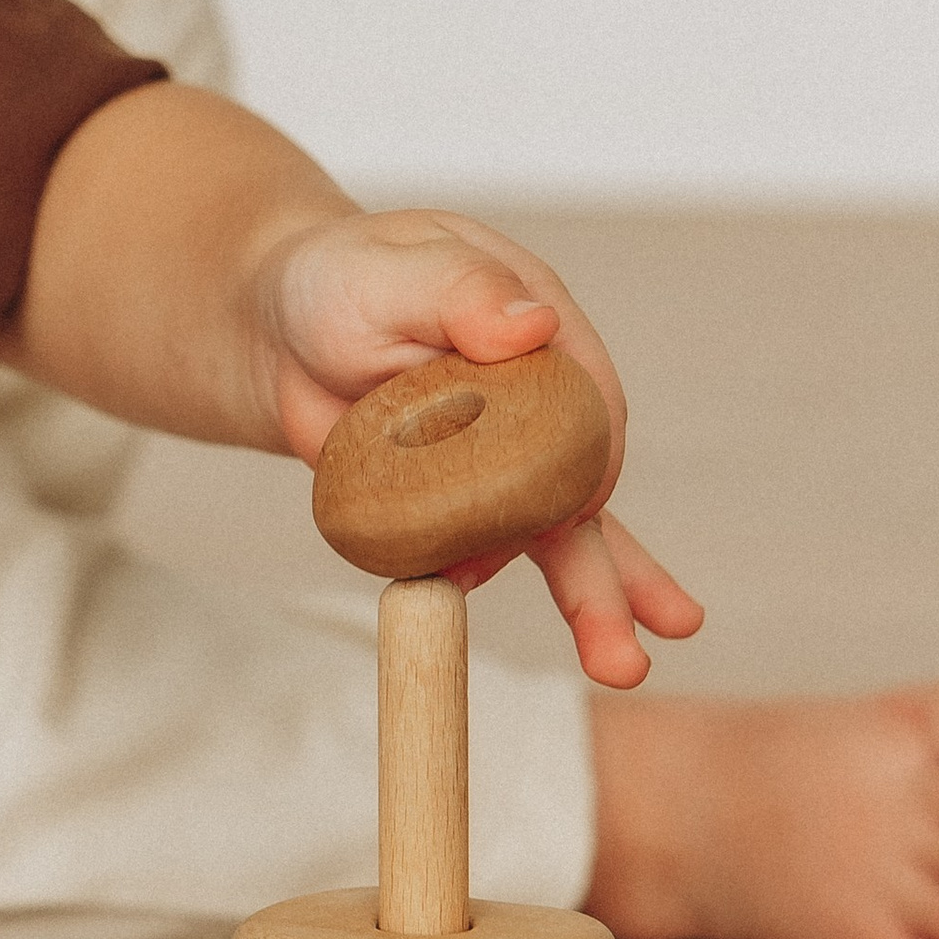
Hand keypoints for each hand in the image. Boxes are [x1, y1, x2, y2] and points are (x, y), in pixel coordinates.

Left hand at [253, 208, 704, 688]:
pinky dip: (511, 595)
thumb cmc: (335, 282)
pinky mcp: (465, 500)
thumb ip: (455, 289)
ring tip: (625, 667)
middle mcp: (540, 396)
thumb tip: (534, 324)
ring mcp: (507, 455)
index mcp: (537, 325)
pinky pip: (498, 553)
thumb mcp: (384, 271)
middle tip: (658, 631)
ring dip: (598, 600)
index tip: (581, 504)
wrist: (279, 332)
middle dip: (622, 561)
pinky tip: (553, 637)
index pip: (587, 393)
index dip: (590, 452)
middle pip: (588, 481)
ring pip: (562, 533)